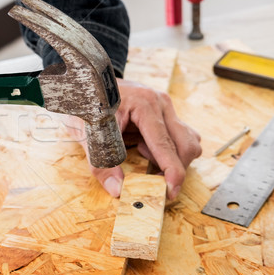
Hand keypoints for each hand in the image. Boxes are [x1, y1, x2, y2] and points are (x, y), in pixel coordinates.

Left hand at [64, 78, 201, 199]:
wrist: (86, 83)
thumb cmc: (87, 103)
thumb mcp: (87, 134)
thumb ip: (102, 162)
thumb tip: (117, 189)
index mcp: (144, 104)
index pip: (165, 144)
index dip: (171, 171)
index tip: (171, 191)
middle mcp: (160, 103)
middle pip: (185, 145)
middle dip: (175, 169)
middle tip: (155, 184)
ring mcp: (165, 107)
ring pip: (187, 142)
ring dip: (172, 159)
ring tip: (141, 153)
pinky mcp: (164, 113)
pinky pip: (179, 138)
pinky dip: (168, 152)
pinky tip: (145, 148)